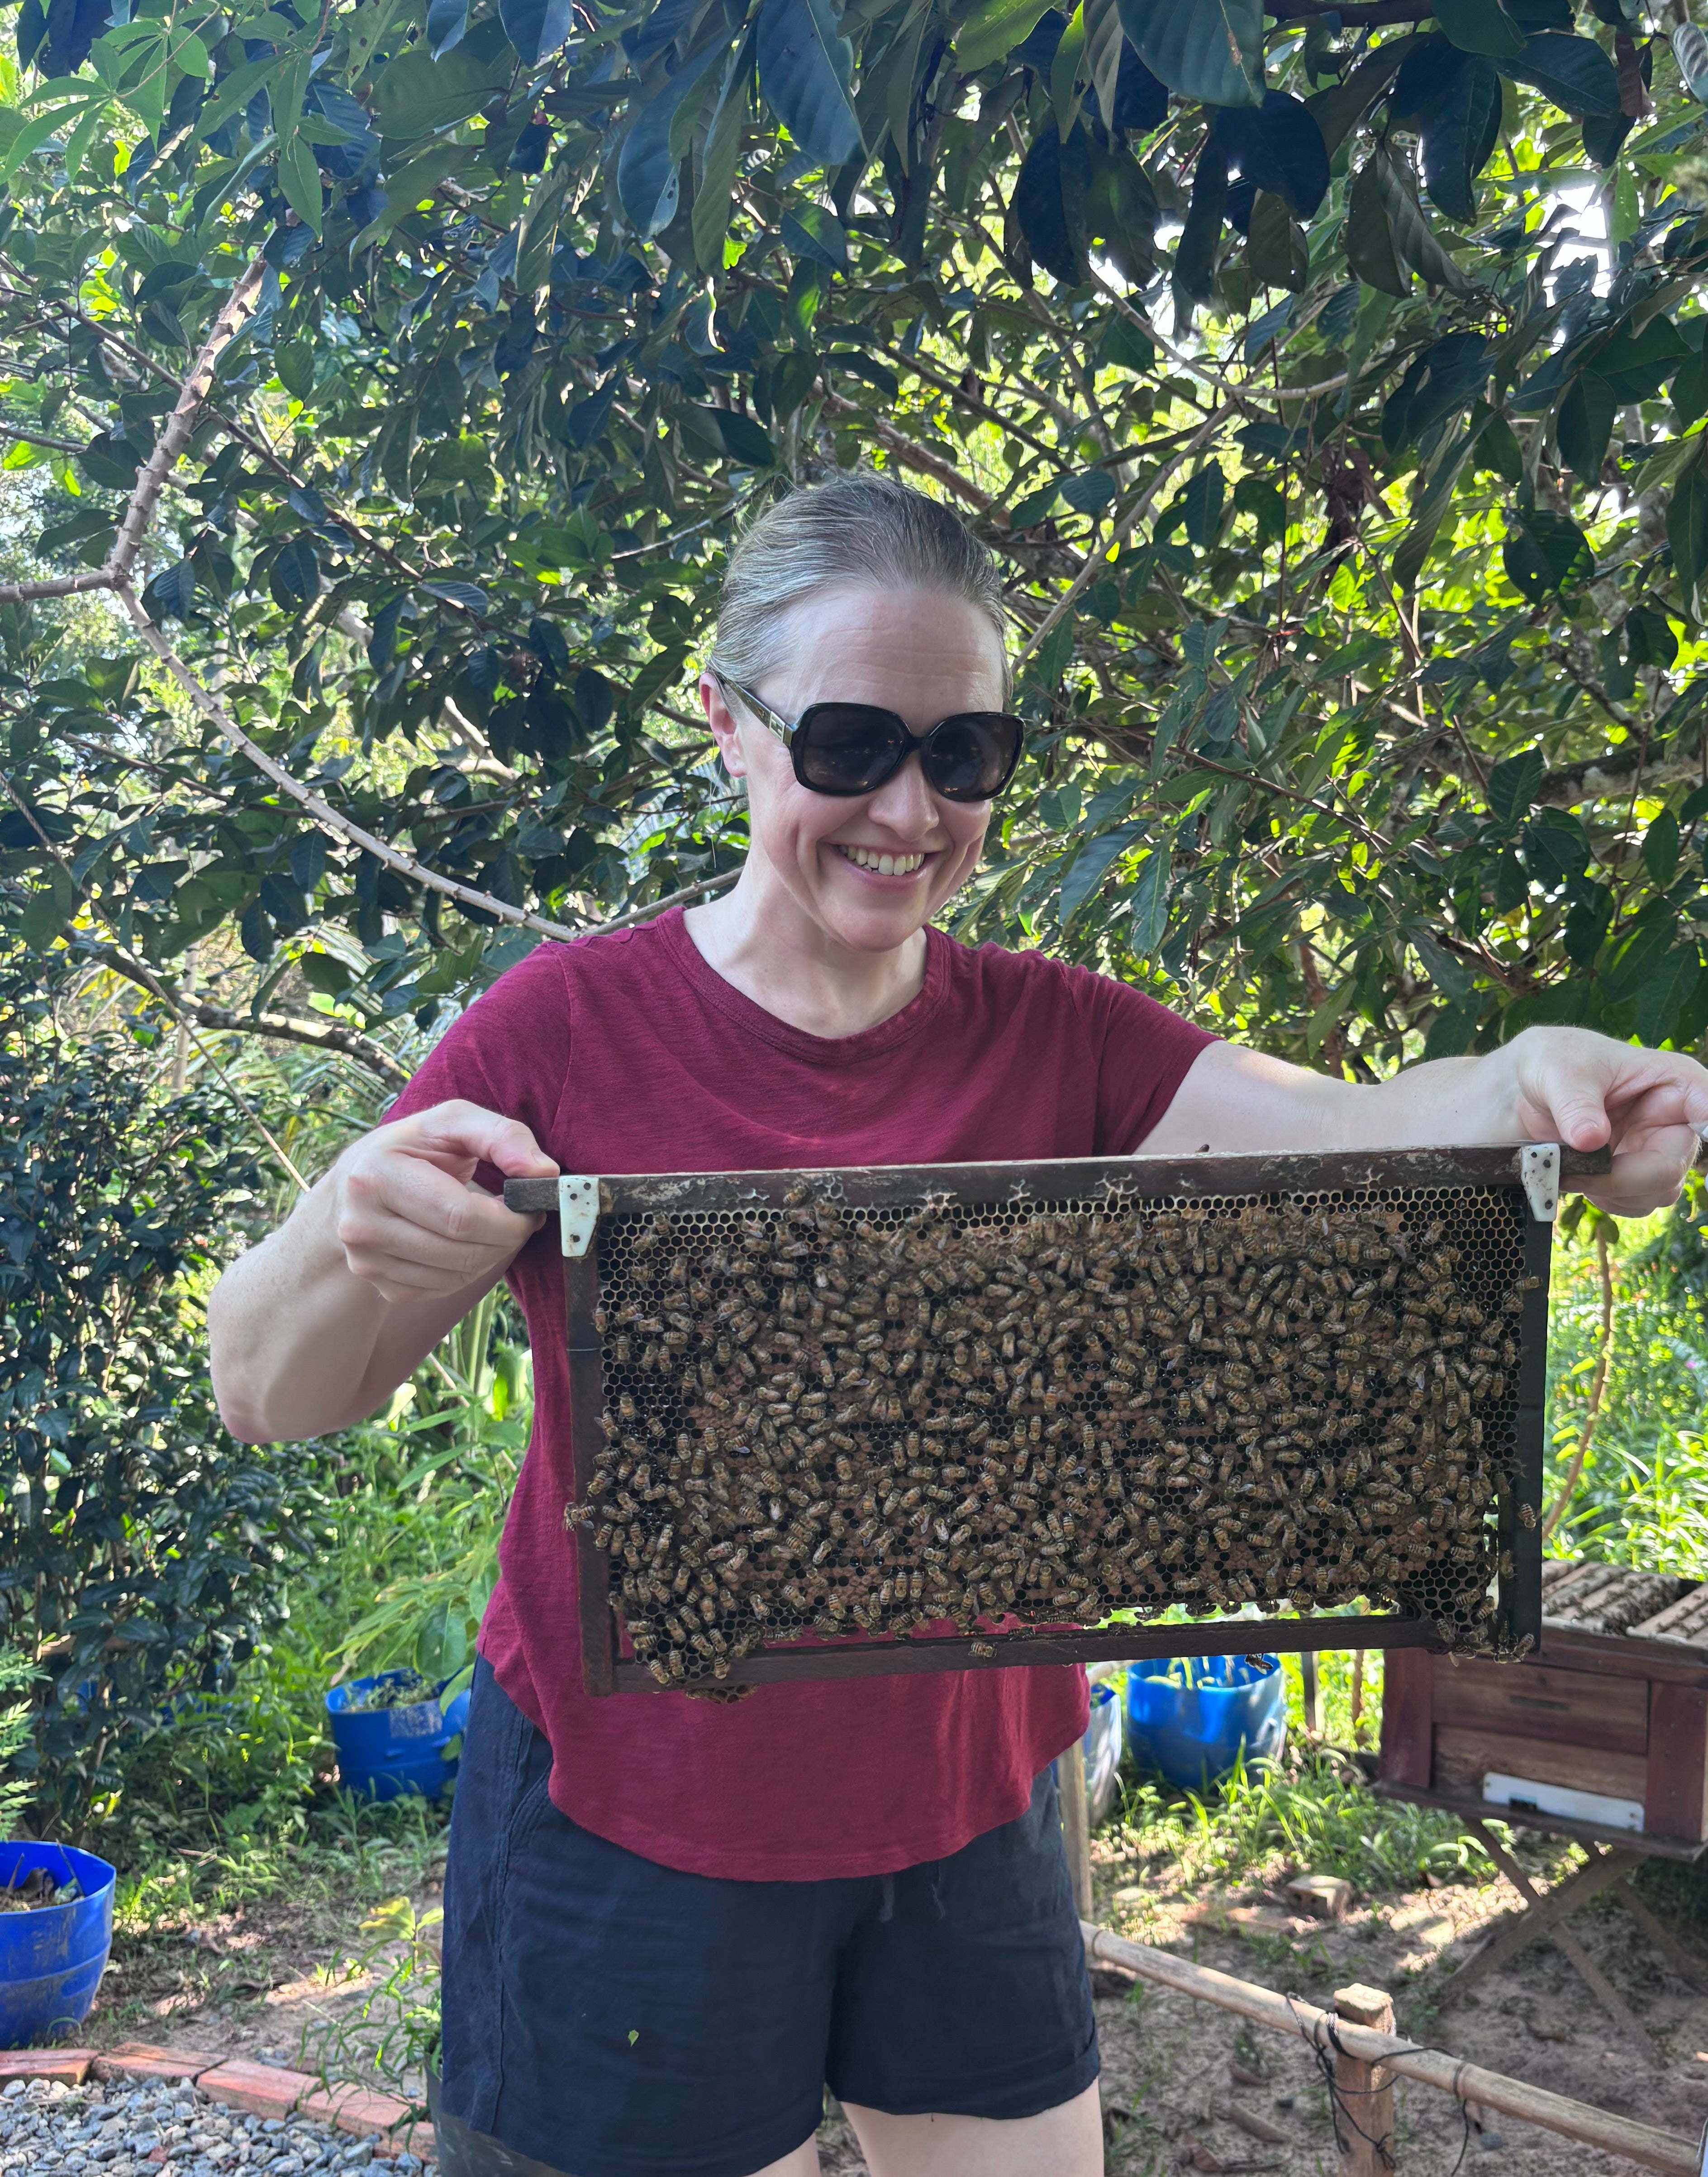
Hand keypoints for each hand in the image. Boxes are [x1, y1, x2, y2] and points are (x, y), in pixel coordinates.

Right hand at [329, 1099, 558, 1302]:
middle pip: (461, 1253)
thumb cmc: (414, 1147)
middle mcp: (361, 1225)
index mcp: (375, 1176)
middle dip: (506, 1239)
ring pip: (456, 1276)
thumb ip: (503, 1136)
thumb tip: (544, 1172)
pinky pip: (443, 1289)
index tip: (530, 1208)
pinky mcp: (378, 1284)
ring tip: (495, 1226)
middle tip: (521, 1219)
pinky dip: (469, 1270)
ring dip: (492, 1255)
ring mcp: (366, 1260)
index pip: (460, 1217)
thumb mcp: (453, 1122)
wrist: (358, 1183)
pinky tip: (467, 1242)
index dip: (509, 1220)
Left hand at [1503, 1027, 1707, 1216]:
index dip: (1706, 1123)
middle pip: (1674, 1165)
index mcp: (1672, 1081)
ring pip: (1657, 1191)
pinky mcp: (1634, 1176)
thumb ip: (1575, 1103)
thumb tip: (1590, 1140)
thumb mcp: (1557, 1071)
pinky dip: (1604, 1199)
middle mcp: (1673, 1120)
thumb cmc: (1551, 1062)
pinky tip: (1575, 1179)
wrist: (1523, 1089)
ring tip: (1568, 1170)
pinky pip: (1634, 1203)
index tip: (1688, 1135)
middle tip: (1580, 1172)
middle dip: (1626, 1177)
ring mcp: (1655, 1151)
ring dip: (1611, 1192)